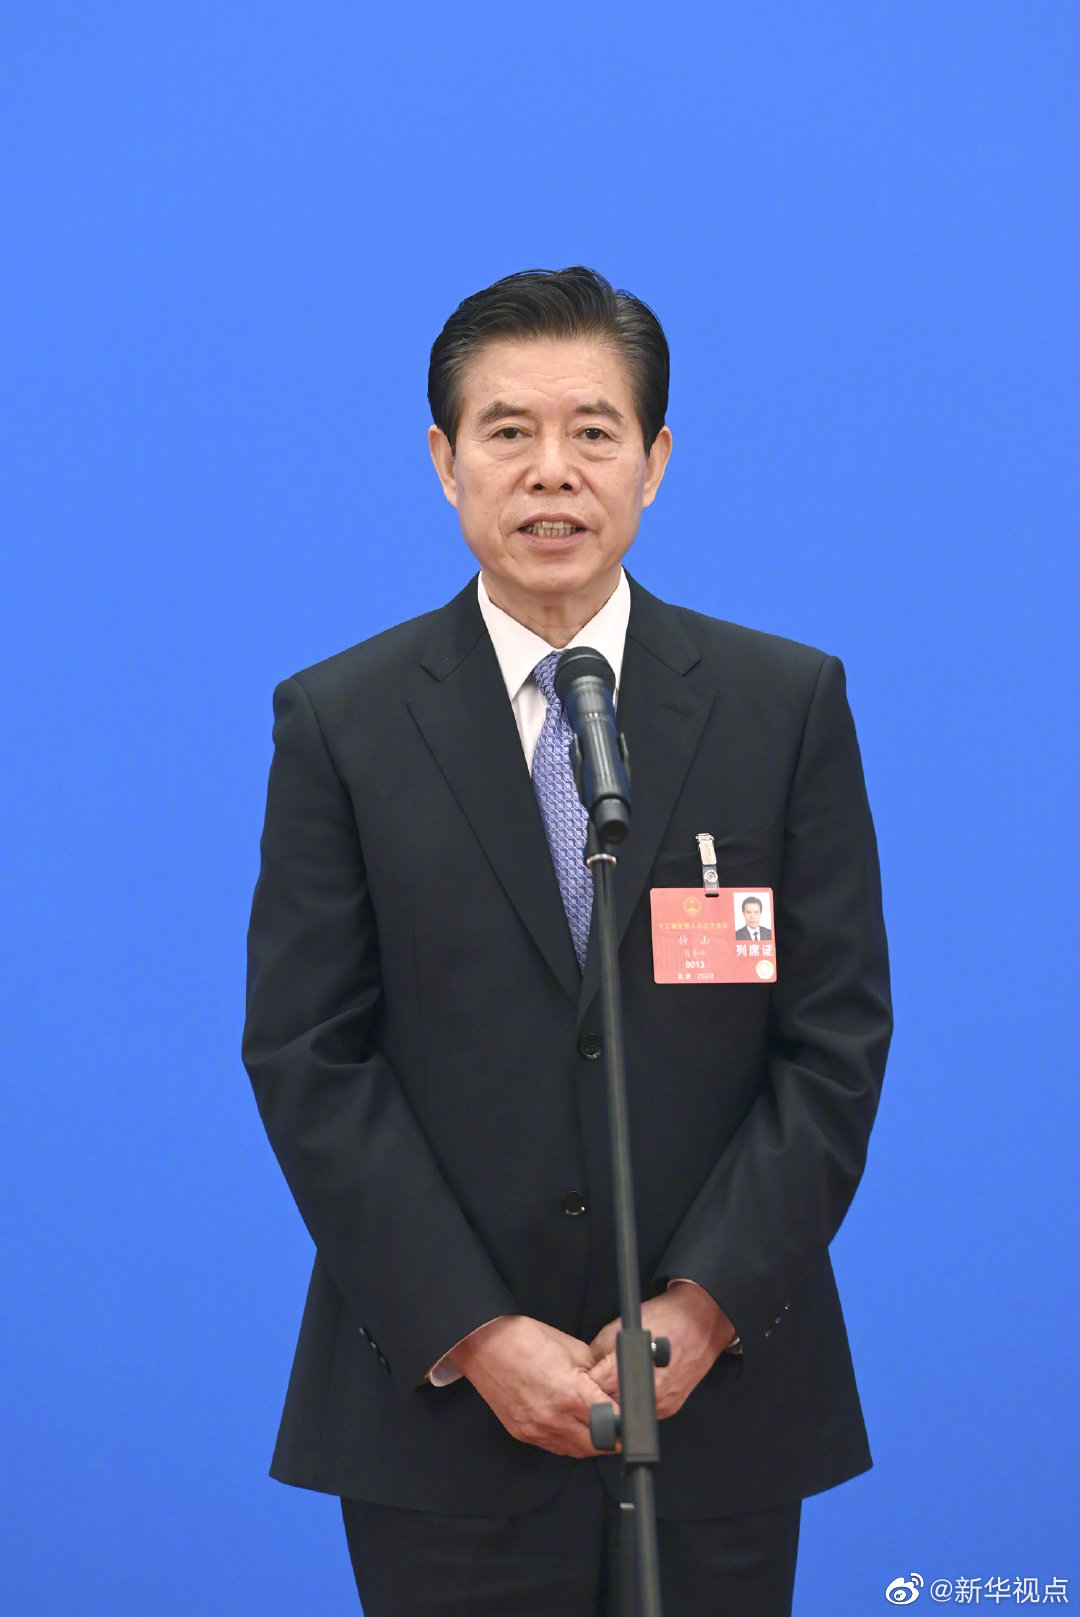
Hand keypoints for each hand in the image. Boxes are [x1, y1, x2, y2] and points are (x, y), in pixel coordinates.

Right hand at [449, 1315, 617, 1457]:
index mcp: (571, 1393)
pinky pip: (555, 1448)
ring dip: (592, 1443)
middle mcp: (555, 1418)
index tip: (633, 1417)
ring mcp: (537, 1430)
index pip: (612, 1421)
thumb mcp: (573, 1348)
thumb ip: (595, 1373)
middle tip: (621, 1426)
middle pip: (598, 1445)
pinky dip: (569, 1442)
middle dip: (614, 1437)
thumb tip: (611, 1387)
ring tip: (599, 1427)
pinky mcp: (523, 1434)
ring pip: (577, 1451)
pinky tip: (573, 1427)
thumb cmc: (527, 1339)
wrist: (485, 1344)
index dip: (627, 1421)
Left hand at [588, 1286, 735, 1418]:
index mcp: (630, 1370)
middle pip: (610, 1405)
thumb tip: (587, 1367)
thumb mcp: (621, 1326)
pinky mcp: (671, 1408)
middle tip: (602, 1377)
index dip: (587, 1383)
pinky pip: (645, 1412)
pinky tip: (636, 1385)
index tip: (585, 1376)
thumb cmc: (663, 1319)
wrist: (700, 1321)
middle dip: (601, 1394)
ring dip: (619, 1400)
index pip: (595, 1390)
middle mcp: (647, 1392)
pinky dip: (637, 1402)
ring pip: (627, 1412)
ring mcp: (660, 1404)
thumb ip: (598, 1350)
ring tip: (620, 1380)